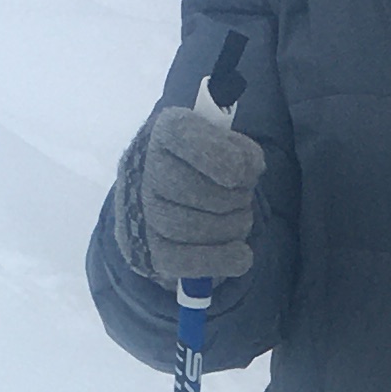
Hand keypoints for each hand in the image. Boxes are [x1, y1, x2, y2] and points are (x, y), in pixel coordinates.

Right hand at [131, 102, 265, 283]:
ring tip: (240, 219)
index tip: (240, 173)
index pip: (183, 135)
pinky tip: (242, 255)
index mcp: (166, 130)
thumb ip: (239, 150)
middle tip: (244, 198)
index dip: (219, 157)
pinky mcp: (150, 250)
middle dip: (234, 198)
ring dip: (233, 227)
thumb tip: (247, 168)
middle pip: (194, 189)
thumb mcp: (224, 143)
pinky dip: (221, 259)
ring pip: (193, 226)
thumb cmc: (203, 164)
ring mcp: (144, 212)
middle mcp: (146, 168)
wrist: (163, 196)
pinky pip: (184, 261)